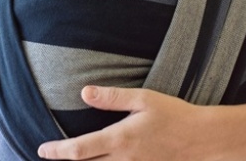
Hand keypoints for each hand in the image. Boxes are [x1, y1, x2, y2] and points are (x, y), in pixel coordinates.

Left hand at [36, 86, 245, 160]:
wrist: (202, 139)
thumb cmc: (174, 115)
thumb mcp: (143, 99)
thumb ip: (112, 97)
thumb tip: (84, 92)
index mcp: (119, 139)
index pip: (79, 150)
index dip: (57, 152)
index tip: (42, 151)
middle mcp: (123, 159)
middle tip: (48, 157)